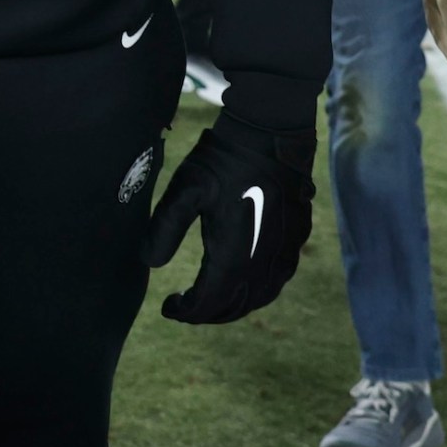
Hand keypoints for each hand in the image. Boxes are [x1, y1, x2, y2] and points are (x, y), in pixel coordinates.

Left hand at [143, 112, 315, 323]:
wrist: (271, 133)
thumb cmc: (224, 159)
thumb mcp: (185, 190)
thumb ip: (164, 229)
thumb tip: (149, 263)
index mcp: (234, 255)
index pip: (209, 302)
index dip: (187, 312)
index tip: (168, 307)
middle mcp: (264, 261)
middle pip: (236, 305)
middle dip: (208, 313)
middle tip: (185, 308)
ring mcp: (286, 250)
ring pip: (261, 296)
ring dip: (234, 305)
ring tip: (210, 299)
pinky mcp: (297, 236)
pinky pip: (278, 278)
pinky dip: (257, 289)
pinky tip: (243, 279)